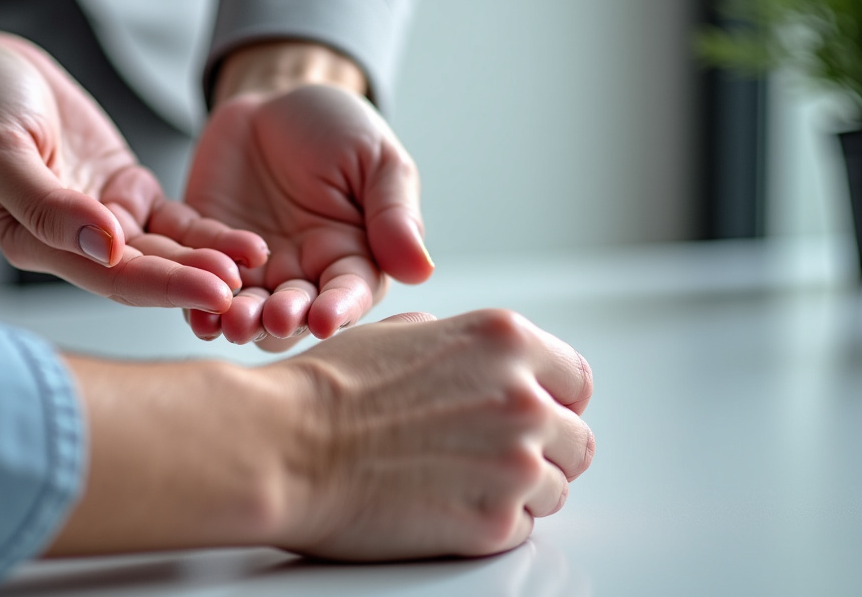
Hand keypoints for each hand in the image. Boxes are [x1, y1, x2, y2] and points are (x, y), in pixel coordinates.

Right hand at [0, 0, 266, 310]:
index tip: (214, 291)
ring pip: (164, 249)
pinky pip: (171, 220)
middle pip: (144, 270)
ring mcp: (102, 219)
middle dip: (196, 279)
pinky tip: (242, 241)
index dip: (163, 286)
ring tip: (257, 261)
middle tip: (250, 290)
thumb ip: (47, 203)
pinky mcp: (124, 191)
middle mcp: (73, 242)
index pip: (110, 276)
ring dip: (207, 257)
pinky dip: (204, 231)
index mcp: (36, 243)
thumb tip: (102, 247)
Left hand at [185, 85, 432, 347]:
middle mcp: (303, 274)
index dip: (337, 309)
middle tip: (272, 319)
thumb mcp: (376, 159)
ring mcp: (254, 268)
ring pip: (246, 309)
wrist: (276, 99)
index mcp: (352, 257)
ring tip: (228, 321)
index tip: (324, 319)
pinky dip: (196, 296)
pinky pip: (201, 279)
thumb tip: (421, 270)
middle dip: (283, 319)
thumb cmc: (338, 127)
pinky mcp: (208, 251)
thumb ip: (394, 213)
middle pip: (294, 313)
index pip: (349, 293)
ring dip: (238, 318)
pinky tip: (193, 302)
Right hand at [269, 310, 595, 559]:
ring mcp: (516, 462)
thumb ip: (456, 345)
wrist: (287, 447)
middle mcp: (522, 397)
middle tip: (491, 458)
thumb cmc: (326, 391)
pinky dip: (490, 523)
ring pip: (553, 488)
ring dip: (516, 490)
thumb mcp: (400, 334)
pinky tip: (442, 505)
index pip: (574, 379)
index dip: (553, 401)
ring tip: (456, 483)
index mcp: (504, 341)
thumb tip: (470, 362)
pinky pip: (521, 528)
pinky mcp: (495, 523)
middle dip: (541, 450)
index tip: (536, 414)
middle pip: (573, 439)